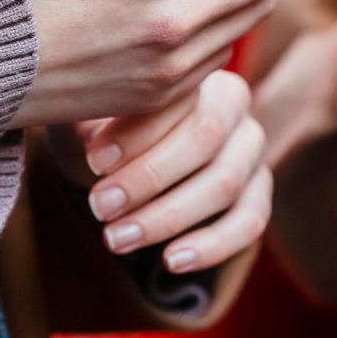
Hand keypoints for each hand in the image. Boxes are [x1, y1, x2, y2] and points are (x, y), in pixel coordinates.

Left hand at [81, 70, 269, 272]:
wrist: (127, 161)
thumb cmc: (105, 132)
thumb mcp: (90, 119)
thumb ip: (87, 119)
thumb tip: (78, 134)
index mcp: (199, 75)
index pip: (180, 98)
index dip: (138, 131)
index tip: (94, 161)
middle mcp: (237, 108)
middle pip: (206, 138)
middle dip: (149, 177)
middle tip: (100, 206)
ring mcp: (252, 152)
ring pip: (225, 184)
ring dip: (168, 216)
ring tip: (117, 238)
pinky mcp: (258, 194)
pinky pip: (250, 222)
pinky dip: (212, 246)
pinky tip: (170, 261)